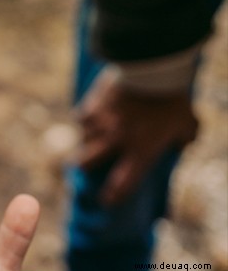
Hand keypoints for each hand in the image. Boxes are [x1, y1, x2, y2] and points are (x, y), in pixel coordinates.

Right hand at [76, 66, 197, 204]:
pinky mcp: (91, 104)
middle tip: (84, 165)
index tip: (106, 201)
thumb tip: (183, 143)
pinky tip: (91, 114)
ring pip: (83, 138)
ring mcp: (100, 123)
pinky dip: (86, 118)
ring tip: (92, 136)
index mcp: (140, 151)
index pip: (122, 183)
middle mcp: (115, 141)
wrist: (151, 69)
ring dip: (87, 139)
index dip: (112, 196)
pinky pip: (82, 117)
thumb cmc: (173, 100)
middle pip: (86, 163)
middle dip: (83, 167)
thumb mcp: (187, 123)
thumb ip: (184, 138)